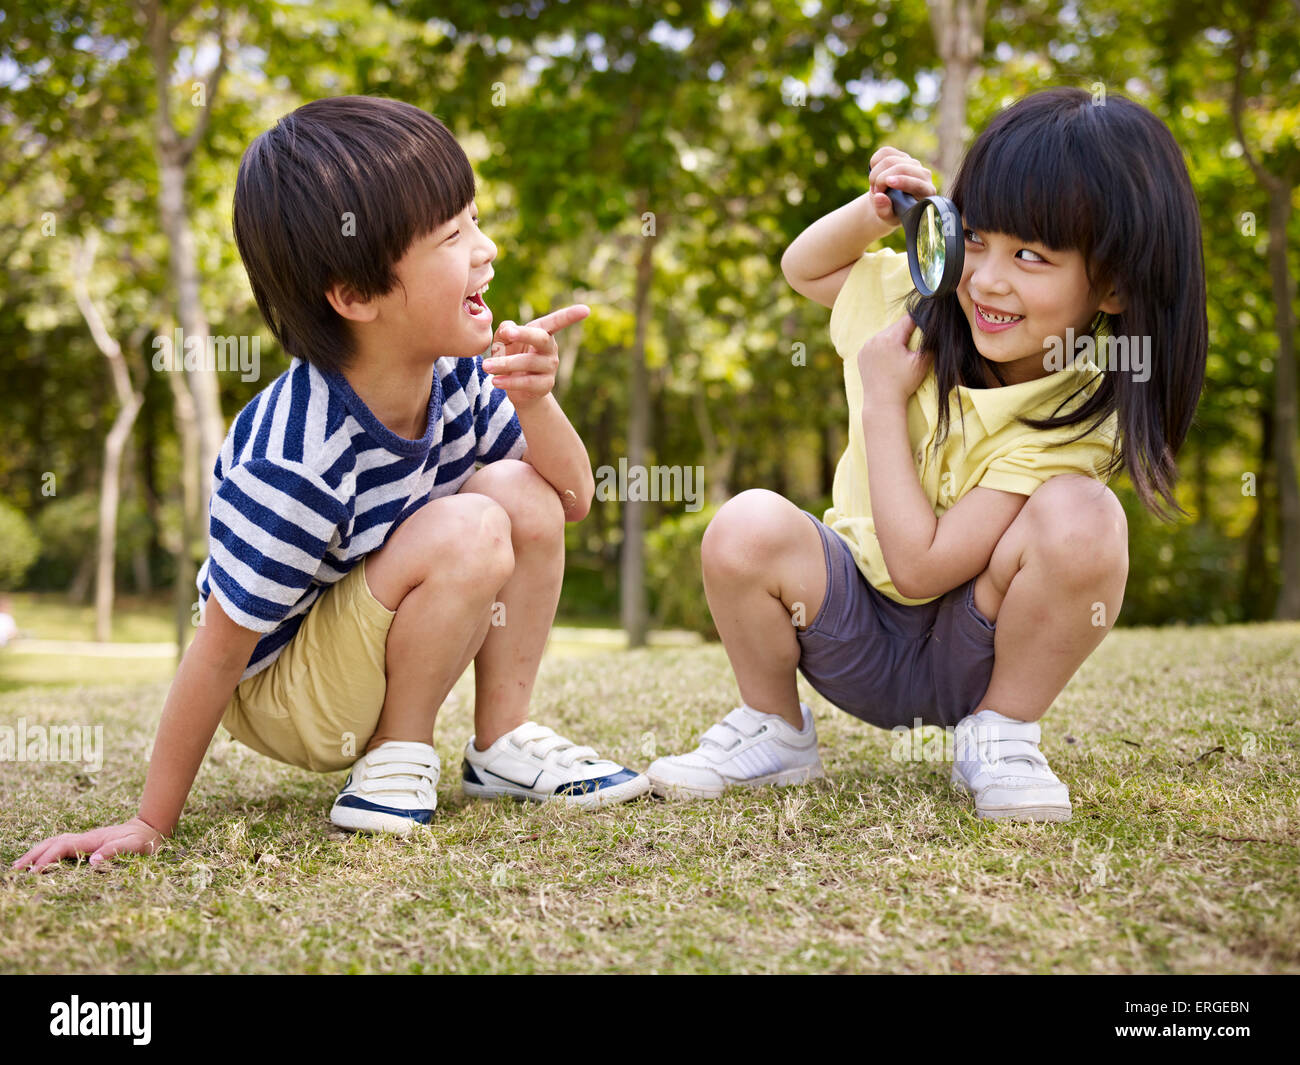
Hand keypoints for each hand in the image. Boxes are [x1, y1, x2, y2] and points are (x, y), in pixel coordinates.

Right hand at [11, 817, 164, 872]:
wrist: (149, 829)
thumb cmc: (142, 840)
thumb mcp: (133, 846)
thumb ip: (115, 851)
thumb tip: (92, 861)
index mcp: (91, 840)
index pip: (62, 847)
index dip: (47, 859)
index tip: (34, 873)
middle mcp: (83, 838)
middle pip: (51, 843)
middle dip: (33, 856)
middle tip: (15, 870)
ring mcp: (83, 841)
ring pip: (53, 844)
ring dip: (36, 853)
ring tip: (18, 867)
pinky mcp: (85, 845)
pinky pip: (60, 847)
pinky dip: (45, 853)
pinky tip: (38, 862)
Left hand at [482, 304, 589, 409]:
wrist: (516, 389)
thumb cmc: (511, 357)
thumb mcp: (505, 342)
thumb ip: (504, 332)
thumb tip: (508, 327)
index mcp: (543, 333)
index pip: (557, 322)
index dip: (571, 316)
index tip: (585, 310)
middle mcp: (550, 349)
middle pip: (541, 338)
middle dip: (524, 333)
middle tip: (506, 333)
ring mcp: (549, 368)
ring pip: (528, 362)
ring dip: (505, 363)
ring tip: (486, 366)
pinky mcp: (544, 385)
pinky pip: (527, 382)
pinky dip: (509, 381)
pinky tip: (495, 381)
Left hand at [858, 313, 931, 408]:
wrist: (883, 402)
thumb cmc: (904, 383)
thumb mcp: (921, 363)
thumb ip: (929, 344)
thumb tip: (933, 332)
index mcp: (890, 338)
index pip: (907, 320)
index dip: (918, 322)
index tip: (924, 326)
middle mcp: (875, 339)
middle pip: (895, 328)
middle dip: (905, 333)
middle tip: (912, 345)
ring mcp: (866, 347)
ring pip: (884, 335)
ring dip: (893, 340)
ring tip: (899, 354)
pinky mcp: (861, 355)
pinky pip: (875, 345)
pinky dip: (882, 348)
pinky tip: (888, 359)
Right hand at [867, 146, 937, 223]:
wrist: (889, 203)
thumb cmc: (893, 213)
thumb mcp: (888, 217)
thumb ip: (884, 211)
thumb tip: (879, 197)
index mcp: (926, 192)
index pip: (918, 183)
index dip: (903, 181)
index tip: (889, 182)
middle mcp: (923, 174)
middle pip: (901, 168)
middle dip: (882, 179)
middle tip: (875, 193)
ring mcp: (912, 162)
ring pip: (890, 159)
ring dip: (875, 174)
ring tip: (875, 188)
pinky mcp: (901, 154)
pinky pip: (884, 152)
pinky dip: (874, 164)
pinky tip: (876, 175)